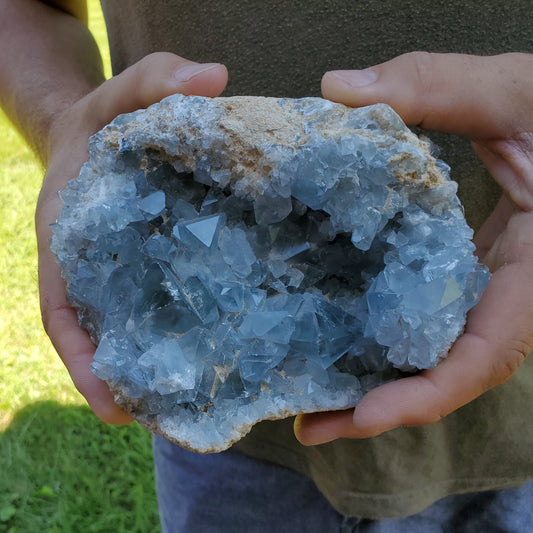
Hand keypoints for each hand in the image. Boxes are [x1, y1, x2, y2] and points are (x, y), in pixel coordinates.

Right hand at [37, 52, 227, 422]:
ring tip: (199, 410)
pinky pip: (163, 308)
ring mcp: (125, 274)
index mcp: (70, 241)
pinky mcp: (154, 269)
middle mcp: (95, 268)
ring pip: (134, 332)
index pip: (65, 314)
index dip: (83, 363)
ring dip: (157, 373)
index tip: (112, 406)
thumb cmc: (104, 120)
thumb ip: (157, 81)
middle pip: (105, 338)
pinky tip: (216, 358)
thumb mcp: (120, 93)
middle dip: (129, 383)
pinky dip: (179, 337)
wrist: (104, 130)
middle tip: (170, 423)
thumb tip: (214, 79)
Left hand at [295, 52, 532, 443]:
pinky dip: (386, 335)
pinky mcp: (464, 273)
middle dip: (382, 405)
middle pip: (446, 371)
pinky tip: (337, 334)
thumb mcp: (515, 94)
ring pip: (433, 351)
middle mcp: (508, 295)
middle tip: (308, 422)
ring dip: (375, 379)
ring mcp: (485, 288)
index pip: (486, 354)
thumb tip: (337, 90)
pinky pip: (426, 317)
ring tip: (307, 396)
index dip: (428, 393)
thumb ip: (435, 86)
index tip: (363, 414)